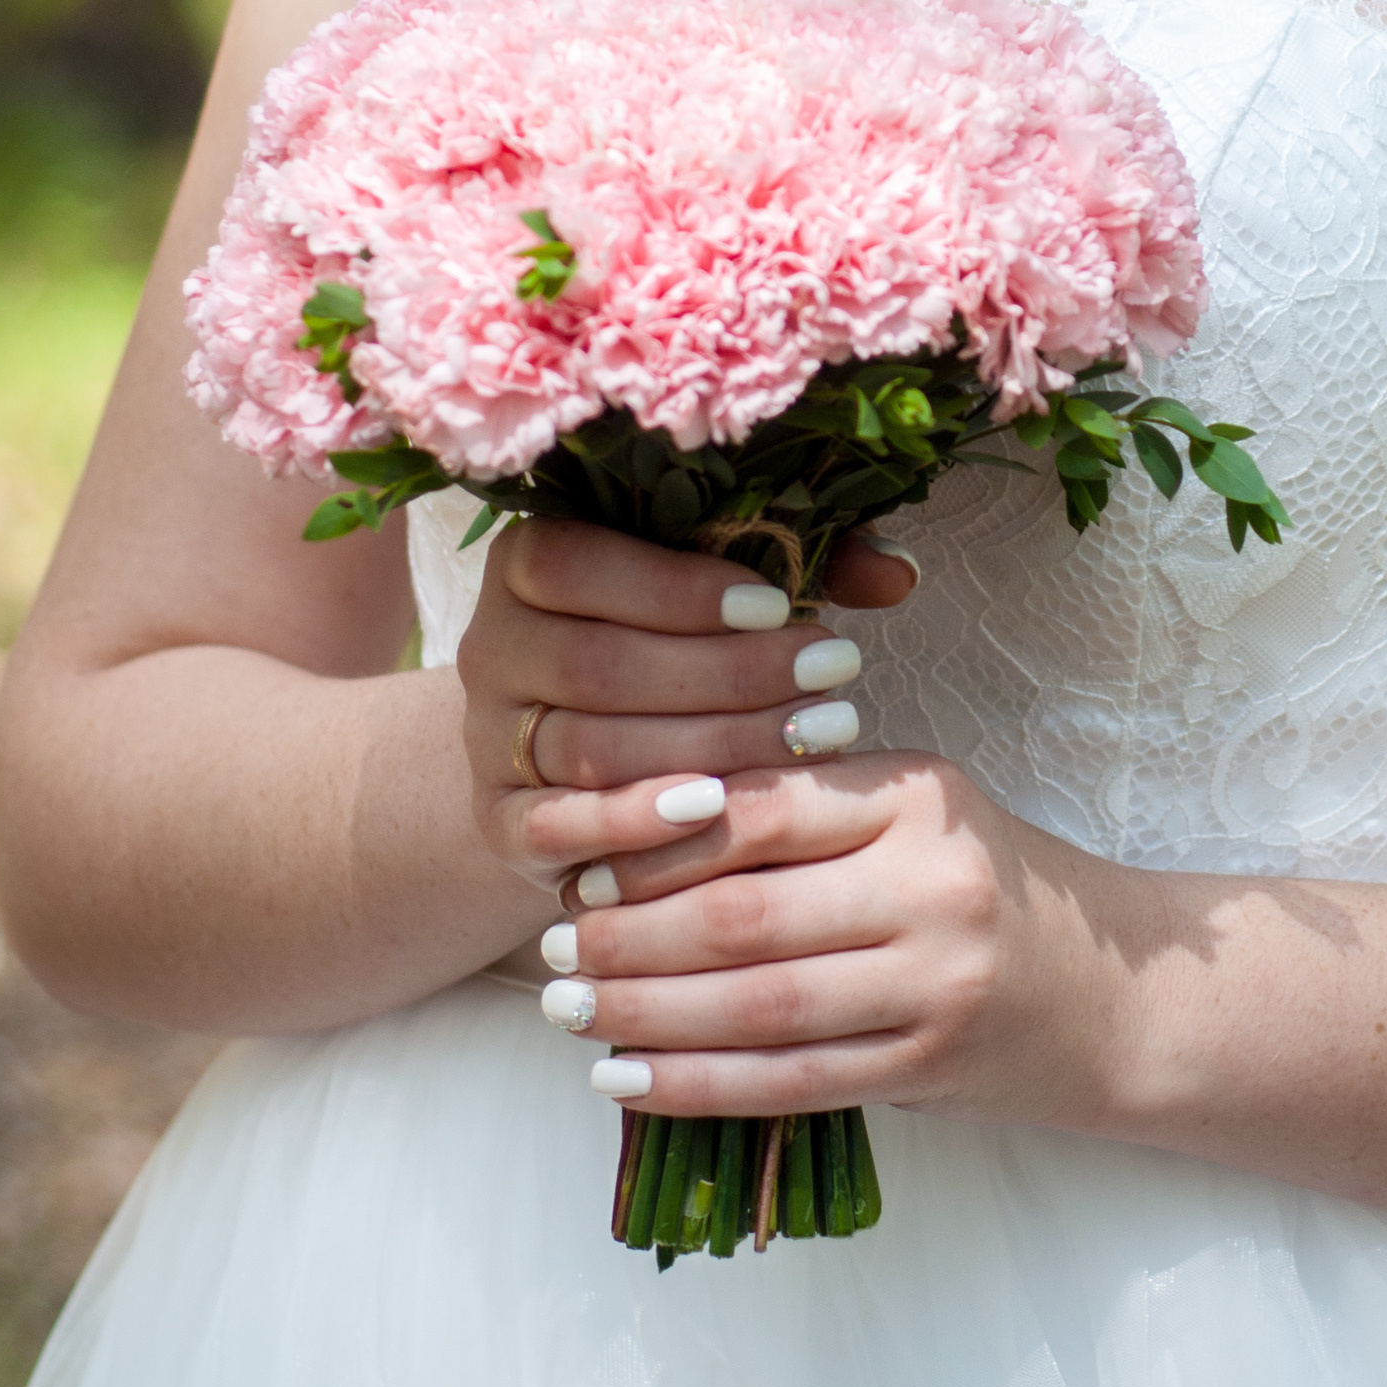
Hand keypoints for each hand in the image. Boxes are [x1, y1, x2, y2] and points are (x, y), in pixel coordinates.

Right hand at [458, 519, 917, 904]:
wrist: (578, 756)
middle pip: (596, 665)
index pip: (578, 564)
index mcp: (527, 561)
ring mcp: (487, 740)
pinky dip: (634, 821)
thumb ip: (808, 560)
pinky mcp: (499, 822)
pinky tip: (716, 808)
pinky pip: (556, 826)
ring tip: (812, 737)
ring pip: (589, 746)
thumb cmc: (675, 646)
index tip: (781, 607)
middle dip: (726, 674)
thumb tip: (899, 572)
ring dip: (709, 746)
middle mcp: (492, 645)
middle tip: (833, 676)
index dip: (678, 588)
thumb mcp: (728, 588)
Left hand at [534, 753, 1146, 1131]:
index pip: (758, 810)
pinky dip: (695, 1083)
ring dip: (645, 1013)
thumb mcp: (911, 819)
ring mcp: (936, 980)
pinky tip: (626, 1078)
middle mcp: (932, 882)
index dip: (654, 842)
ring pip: (756, 1003)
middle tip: (551, 950)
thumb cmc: (983, 889)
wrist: (1110, 994)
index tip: (579, 864)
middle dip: (628, 937)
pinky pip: (788, 1080)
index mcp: (917, 794)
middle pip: (743, 914)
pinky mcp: (928, 1065)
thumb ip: (803, 815)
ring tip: (569, 1012)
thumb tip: (634, 834)